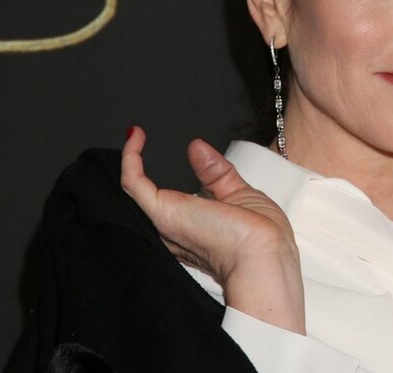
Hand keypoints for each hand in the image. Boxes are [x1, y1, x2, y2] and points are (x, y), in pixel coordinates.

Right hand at [120, 126, 305, 333]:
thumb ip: (217, 172)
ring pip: (134, 191)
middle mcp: (175, 230)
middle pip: (149, 201)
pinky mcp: (163, 213)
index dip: (163, 178)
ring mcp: (166, 222)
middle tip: (136, 139)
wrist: (263, 258)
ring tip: (134, 134)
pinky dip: (130, 157)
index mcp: (194, 231)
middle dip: (138, 170)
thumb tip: (196, 146)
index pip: (172, 205)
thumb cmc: (262, 239)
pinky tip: (135, 135)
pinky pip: (134, 183)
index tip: (171, 156)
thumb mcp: (240, 195)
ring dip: (130, 159)